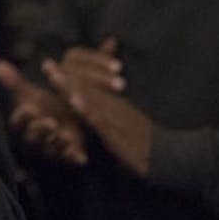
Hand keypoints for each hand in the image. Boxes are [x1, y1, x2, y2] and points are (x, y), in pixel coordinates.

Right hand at [0, 59, 87, 165]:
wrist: (66, 121)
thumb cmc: (45, 106)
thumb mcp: (31, 93)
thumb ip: (14, 82)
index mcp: (23, 124)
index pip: (19, 122)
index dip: (24, 116)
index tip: (30, 107)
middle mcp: (34, 139)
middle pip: (34, 138)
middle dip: (42, 130)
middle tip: (51, 122)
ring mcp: (51, 149)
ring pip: (52, 150)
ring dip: (58, 144)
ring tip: (66, 135)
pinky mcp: (68, 157)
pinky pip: (69, 160)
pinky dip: (74, 158)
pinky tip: (81, 155)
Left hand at [43, 48, 152, 177]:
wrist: (172, 155)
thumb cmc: (146, 141)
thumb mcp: (127, 121)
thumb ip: (112, 110)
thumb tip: (93, 102)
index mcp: (115, 105)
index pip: (89, 88)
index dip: (69, 76)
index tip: (50, 64)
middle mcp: (115, 108)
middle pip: (86, 90)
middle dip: (65, 77)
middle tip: (45, 64)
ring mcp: (117, 120)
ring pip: (91, 101)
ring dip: (71, 88)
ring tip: (54, 77)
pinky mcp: (119, 135)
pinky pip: (101, 122)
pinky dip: (88, 111)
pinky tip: (74, 102)